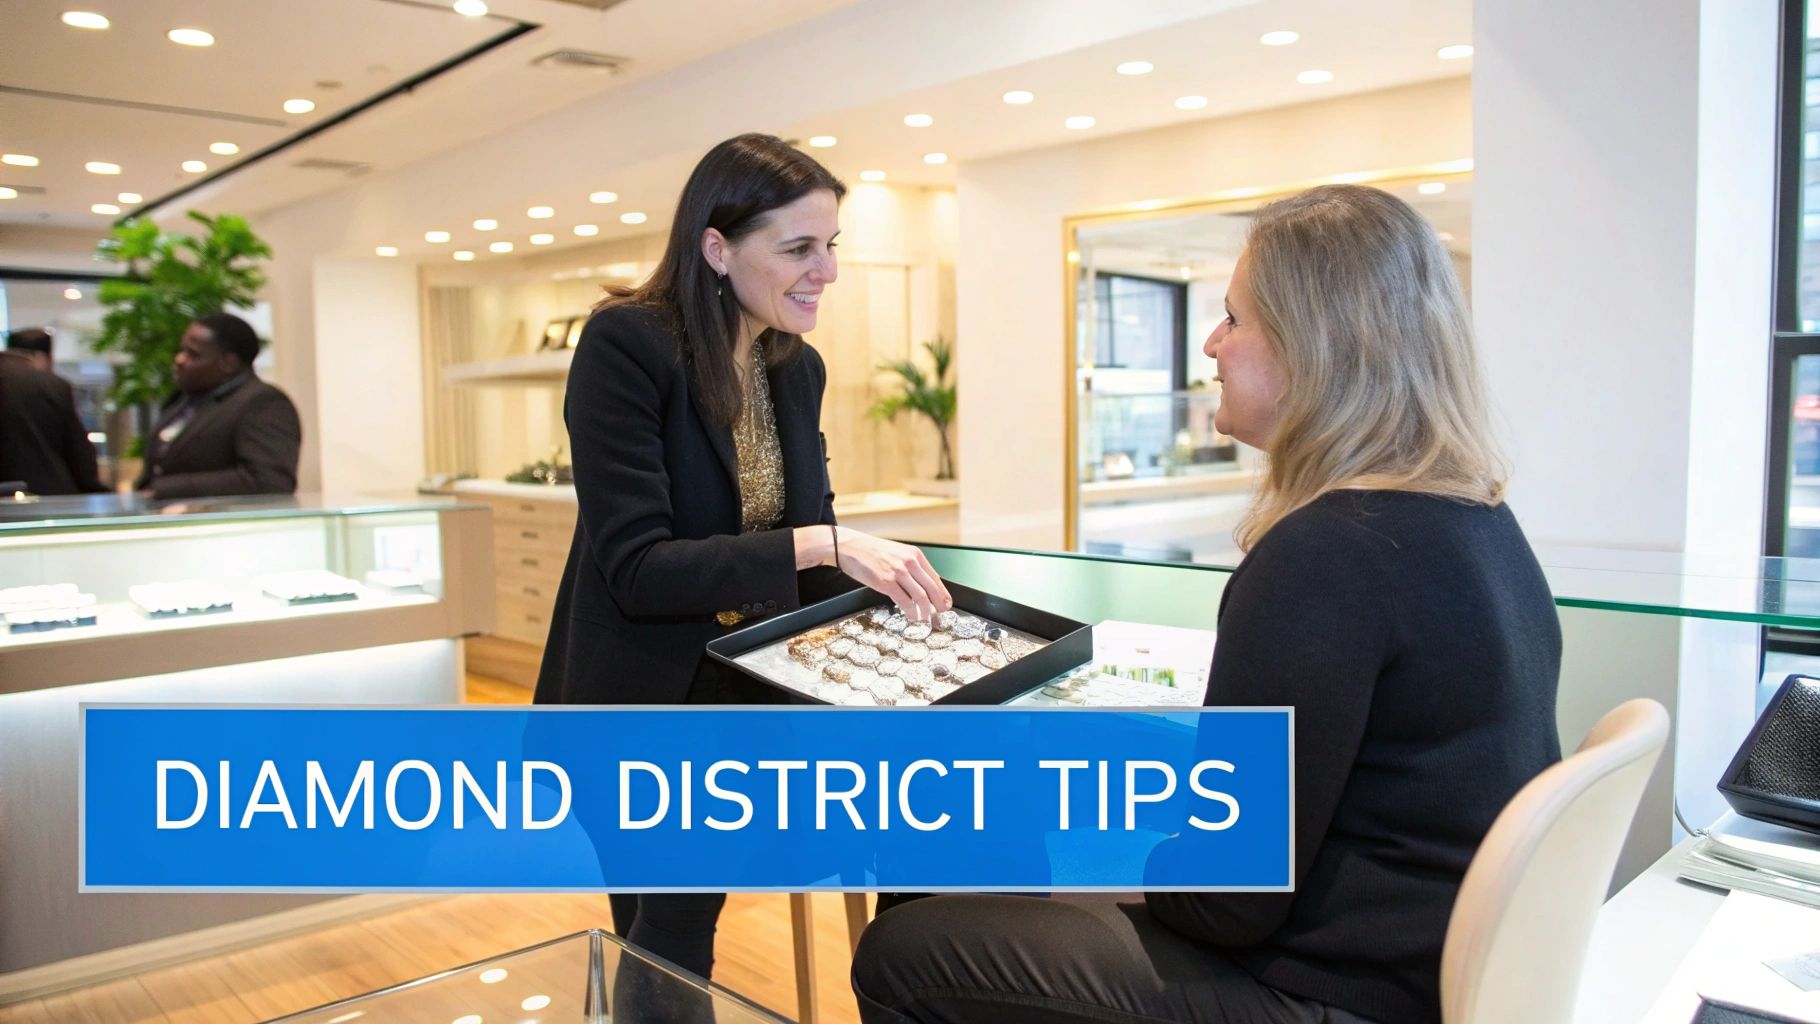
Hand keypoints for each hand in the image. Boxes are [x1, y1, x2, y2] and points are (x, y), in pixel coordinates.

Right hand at [799, 526, 951, 620]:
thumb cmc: (871, 551)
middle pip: (932, 589)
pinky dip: (910, 612)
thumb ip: (910, 567)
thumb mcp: (897, 553)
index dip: (943, 594)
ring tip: (925, 619)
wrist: (850, 546)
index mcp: (914, 554)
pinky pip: (904, 601)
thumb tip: (922, 585)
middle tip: (940, 615)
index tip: (946, 604)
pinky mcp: (885, 582)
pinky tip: (912, 616)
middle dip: (938, 605)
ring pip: (920, 596)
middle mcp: (909, 562)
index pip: (935, 578)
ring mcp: (898, 572)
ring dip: (925, 612)